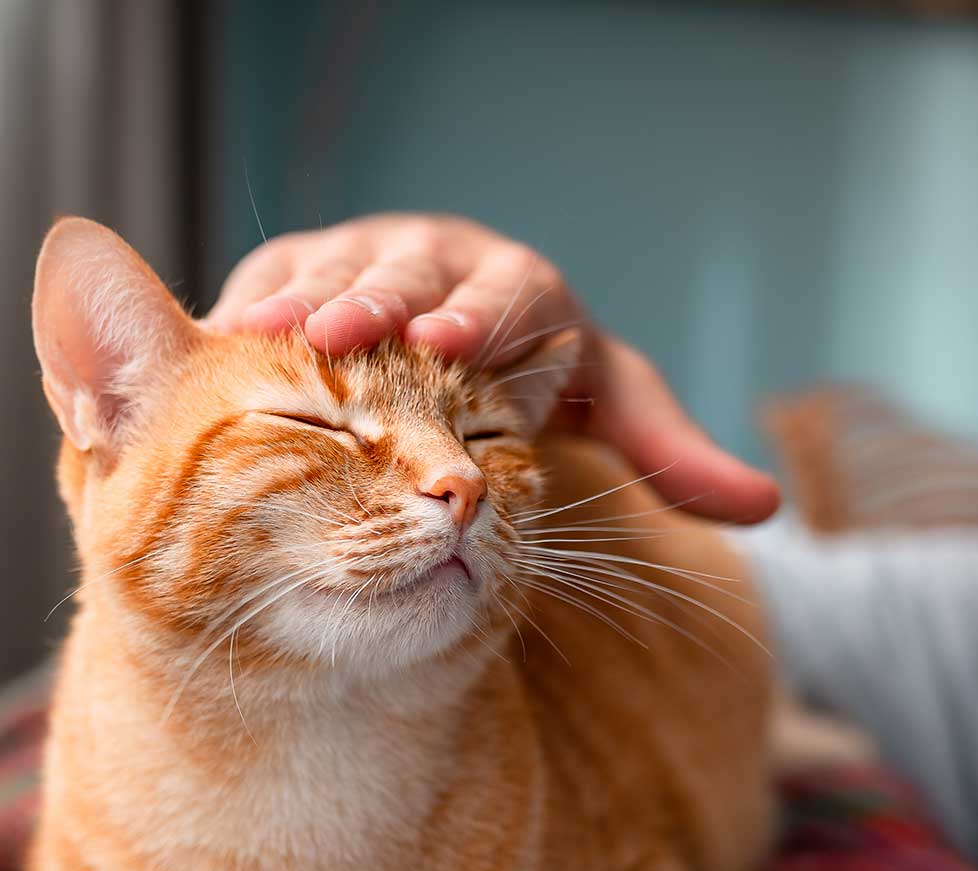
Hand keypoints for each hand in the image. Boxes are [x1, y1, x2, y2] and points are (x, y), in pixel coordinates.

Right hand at [203, 214, 780, 522]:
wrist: (461, 322)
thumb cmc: (537, 369)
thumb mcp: (606, 403)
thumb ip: (666, 450)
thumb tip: (762, 507)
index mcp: (522, 287)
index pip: (507, 295)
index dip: (480, 315)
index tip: (454, 344)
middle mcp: (444, 260)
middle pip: (412, 271)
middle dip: (379, 299)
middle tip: (345, 331)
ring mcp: (370, 255)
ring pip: (335, 268)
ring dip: (301, 300)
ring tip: (264, 329)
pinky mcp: (306, 266)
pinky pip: (275, 279)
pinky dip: (250, 307)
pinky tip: (215, 339)